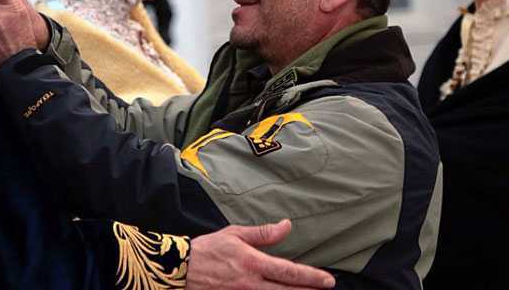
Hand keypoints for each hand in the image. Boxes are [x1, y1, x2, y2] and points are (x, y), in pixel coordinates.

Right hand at [187, 220, 334, 289]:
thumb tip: (286, 226)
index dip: (310, 277)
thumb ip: (263, 234)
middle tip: (326, 289)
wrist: (181, 269)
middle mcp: (251, 283)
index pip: (288, 271)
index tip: (327, 280)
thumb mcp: (236, 234)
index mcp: (253, 263)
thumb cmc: (209, 249)